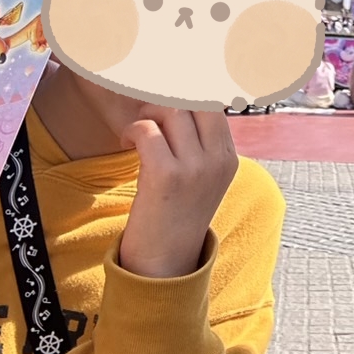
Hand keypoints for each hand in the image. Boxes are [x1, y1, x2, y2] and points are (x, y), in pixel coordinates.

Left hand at [118, 106, 239, 277]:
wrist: (164, 264)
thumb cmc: (175, 217)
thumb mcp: (201, 180)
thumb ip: (200, 145)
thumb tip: (180, 104)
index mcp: (228, 158)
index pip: (214, 103)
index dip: (188, 90)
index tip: (166, 88)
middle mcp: (217, 160)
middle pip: (194, 99)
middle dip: (166, 98)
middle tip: (149, 113)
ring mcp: (195, 168)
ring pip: (171, 110)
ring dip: (147, 113)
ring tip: (137, 131)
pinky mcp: (167, 177)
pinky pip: (148, 131)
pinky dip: (133, 130)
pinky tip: (126, 142)